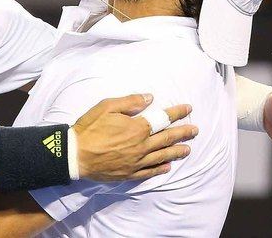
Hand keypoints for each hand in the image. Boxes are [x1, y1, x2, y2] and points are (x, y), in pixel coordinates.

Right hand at [73, 94, 196, 180]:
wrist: (75, 154)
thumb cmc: (89, 128)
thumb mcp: (106, 106)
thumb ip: (130, 102)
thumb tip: (149, 98)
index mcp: (136, 127)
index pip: (162, 118)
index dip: (177, 112)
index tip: (188, 108)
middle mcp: (141, 145)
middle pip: (167, 138)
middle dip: (183, 133)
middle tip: (195, 130)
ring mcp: (136, 161)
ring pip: (162, 156)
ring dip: (177, 151)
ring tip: (188, 149)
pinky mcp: (129, 173)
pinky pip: (150, 171)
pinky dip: (161, 169)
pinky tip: (168, 167)